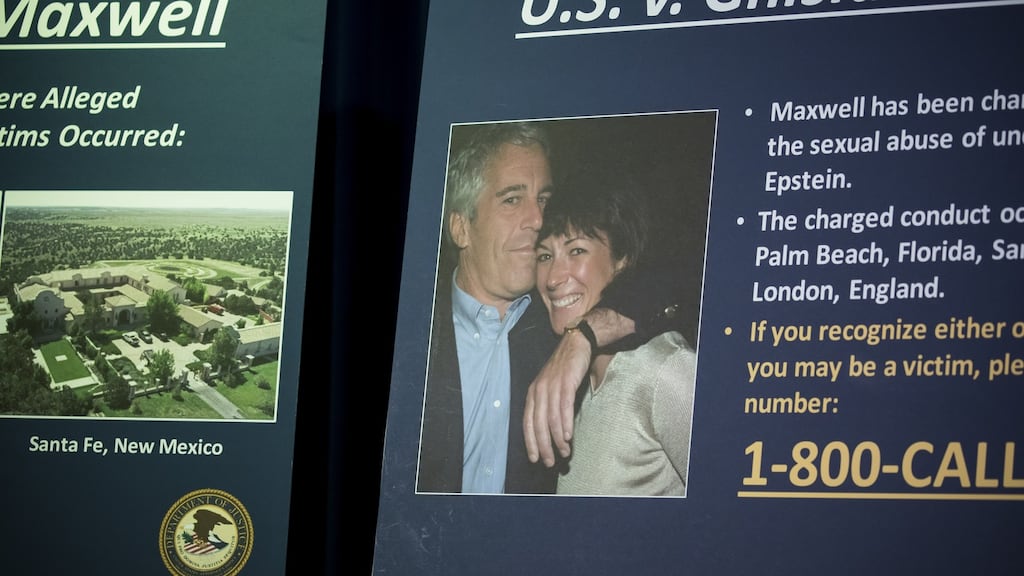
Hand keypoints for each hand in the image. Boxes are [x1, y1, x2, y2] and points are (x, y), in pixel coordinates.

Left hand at [523, 329, 590, 466]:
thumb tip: (551, 430)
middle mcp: (539, 390)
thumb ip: (548, 405)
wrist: (576, 342)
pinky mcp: (566, 382)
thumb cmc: (565, 368)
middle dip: (543, 446)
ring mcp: (552, 386)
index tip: (534, 458)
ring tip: (564, 453)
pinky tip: (568, 436)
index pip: (527, 422)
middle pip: (538, 424)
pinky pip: (564, 406)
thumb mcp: (551, 386)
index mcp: (533, 393)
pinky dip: (565, 423)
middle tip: (550, 461)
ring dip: (557, 439)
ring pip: (551, 418)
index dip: (530, 442)